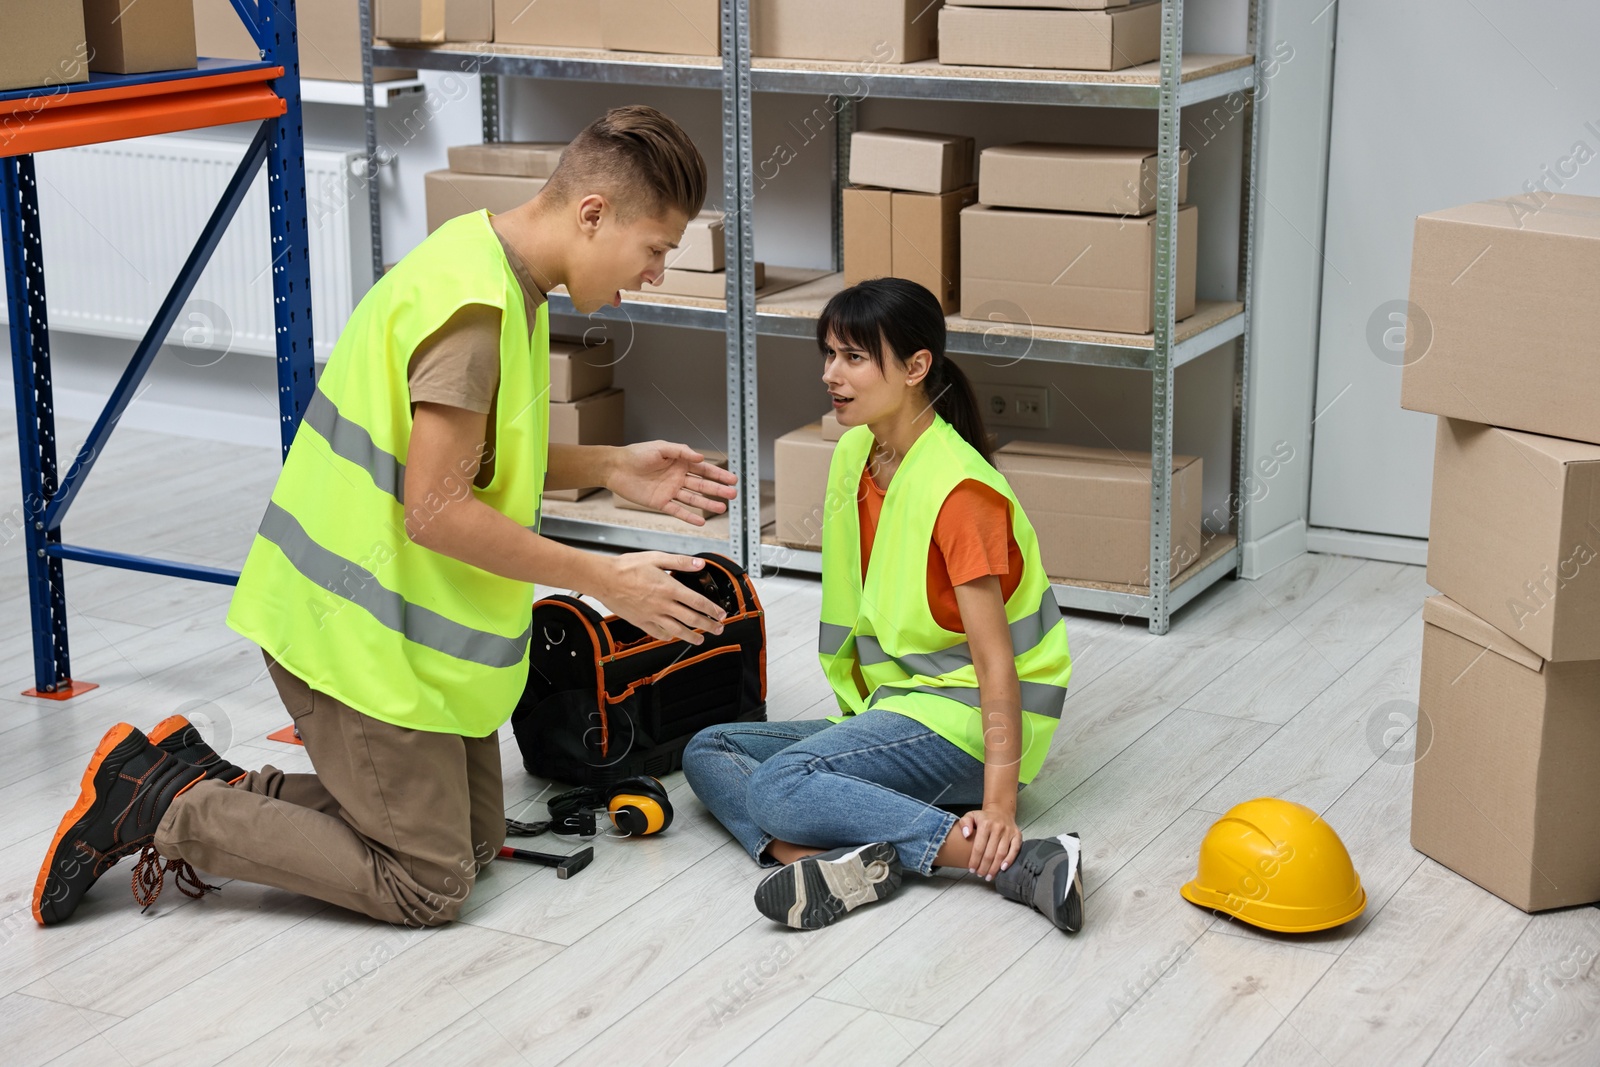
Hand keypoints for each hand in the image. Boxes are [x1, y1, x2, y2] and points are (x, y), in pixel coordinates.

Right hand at [599, 553, 726, 643]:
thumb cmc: (627, 567)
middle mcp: (663, 605)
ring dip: (692, 636)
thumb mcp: (656, 558)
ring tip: (701, 639)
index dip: (712, 610)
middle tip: (718, 629)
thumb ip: (680, 562)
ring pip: (677, 631)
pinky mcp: (641, 622)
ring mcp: (652, 616)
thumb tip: (699, 564)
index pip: (698, 602)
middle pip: (692, 620)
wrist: (604, 579)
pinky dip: (668, 637)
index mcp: (669, 588)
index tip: (721, 614)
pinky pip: (658, 633)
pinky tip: (673, 637)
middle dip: (709, 626)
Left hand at [607, 442, 738, 526]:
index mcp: (679, 462)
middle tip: (733, 495)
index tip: (732, 479)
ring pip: (693, 499)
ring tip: (722, 509)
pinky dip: (689, 517)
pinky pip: (677, 511)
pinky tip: (701, 522)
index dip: (718, 474)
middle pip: (702, 485)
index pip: (703, 469)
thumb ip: (681, 451)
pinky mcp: (660, 502)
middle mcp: (677, 477)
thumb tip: (700, 457)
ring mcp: (670, 491)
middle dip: (717, 490)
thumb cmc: (636, 454)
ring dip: (707, 504)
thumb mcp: (661, 447)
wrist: (615, 467)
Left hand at [958, 807, 1021, 880]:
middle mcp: (998, 828)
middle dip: (984, 867)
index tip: (971, 869)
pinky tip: (1003, 869)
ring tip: (989, 876)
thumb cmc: (984, 817)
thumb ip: (965, 823)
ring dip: (995, 867)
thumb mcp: (971, 815)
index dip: (975, 860)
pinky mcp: (1017, 835)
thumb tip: (966, 835)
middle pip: (990, 853)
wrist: (1001, 810)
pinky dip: (1009, 860)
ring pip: (1001, 854)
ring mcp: (1009, 832)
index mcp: (985, 824)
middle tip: (980, 874)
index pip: (979, 847)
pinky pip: (1015, 850)